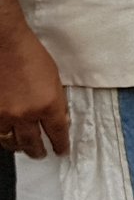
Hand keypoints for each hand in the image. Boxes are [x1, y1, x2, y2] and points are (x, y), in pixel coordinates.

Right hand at [0, 26, 68, 156]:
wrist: (4, 45)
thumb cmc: (31, 55)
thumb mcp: (54, 78)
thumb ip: (57, 102)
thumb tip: (61, 120)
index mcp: (48, 104)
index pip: (58, 132)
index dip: (61, 144)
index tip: (62, 151)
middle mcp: (26, 114)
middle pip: (33, 143)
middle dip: (39, 151)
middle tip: (43, 154)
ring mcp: (5, 115)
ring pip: (12, 142)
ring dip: (19, 147)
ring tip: (24, 148)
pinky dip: (3, 138)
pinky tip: (7, 138)